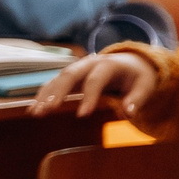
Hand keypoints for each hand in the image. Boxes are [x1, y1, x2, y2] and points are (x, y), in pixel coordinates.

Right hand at [31, 49, 160, 116]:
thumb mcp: (145, 86)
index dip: (89, 97)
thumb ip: (137, 99)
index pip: (96, 80)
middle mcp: (89, 63)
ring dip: (45, 95)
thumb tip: (127, 114)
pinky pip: (53, 83)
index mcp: (109, 64)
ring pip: (57, 79)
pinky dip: (42, 96)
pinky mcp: (70, 76)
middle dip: (57, 92)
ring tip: (35, 113)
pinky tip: (33, 110)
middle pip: (69, 75)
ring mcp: (77, 68)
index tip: (83, 116)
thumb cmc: (137, 77)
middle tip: (48, 110)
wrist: (131, 62)